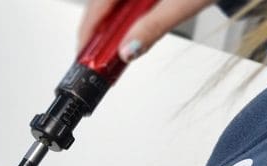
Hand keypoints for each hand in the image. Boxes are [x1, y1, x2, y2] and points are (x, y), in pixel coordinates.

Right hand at [78, 0, 214, 61]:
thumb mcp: (183, 4)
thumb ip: (153, 28)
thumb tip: (128, 51)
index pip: (98, 2)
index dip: (88, 30)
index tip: (83, 54)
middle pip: (103, 1)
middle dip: (97, 29)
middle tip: (95, 58)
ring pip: (116, 0)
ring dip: (112, 22)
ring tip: (112, 47)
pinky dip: (126, 12)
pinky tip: (130, 26)